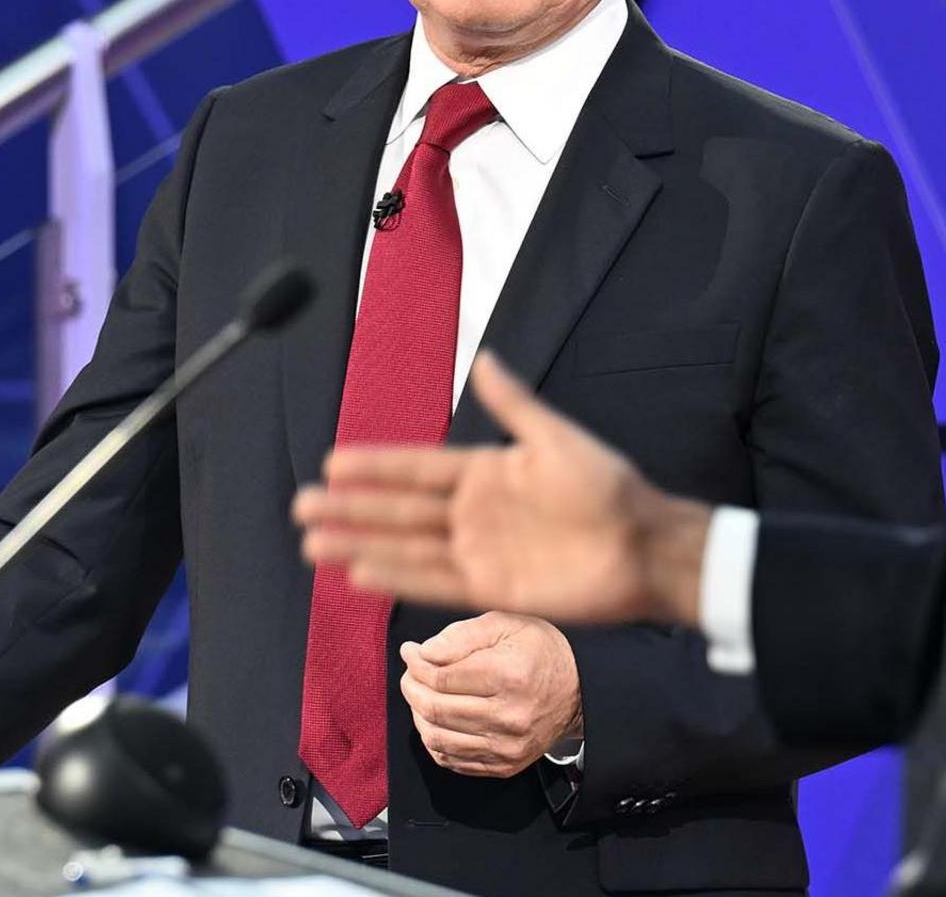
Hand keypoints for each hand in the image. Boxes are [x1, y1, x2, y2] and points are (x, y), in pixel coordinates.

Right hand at [295, 351, 713, 624]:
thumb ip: (513, 404)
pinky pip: (435, 583)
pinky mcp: (493, 590)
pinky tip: (361, 572)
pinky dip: (398, 578)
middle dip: (350, 508)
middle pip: (398, 510)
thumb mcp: (555, 437)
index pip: (415, 467)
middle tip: (301, 507)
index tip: (331, 461)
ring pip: (406, 548)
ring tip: (314, 544)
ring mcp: (478, 553)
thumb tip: (484, 357)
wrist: (644, 544)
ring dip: (361, 544)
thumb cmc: (607, 485)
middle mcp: (472, 514)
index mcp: (484, 472)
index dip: (374, 466)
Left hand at [400, 612, 580, 776]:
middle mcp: (509, 717)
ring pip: (437, 738)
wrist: (578, 692)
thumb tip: (424, 653)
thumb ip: (461, 635)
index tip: (411, 651)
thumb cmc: (539, 651)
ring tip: (421, 694)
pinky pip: (451, 760)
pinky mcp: (504, 765)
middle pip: (435, 709)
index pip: (440, 678)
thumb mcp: (506, 624)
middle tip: (411, 673)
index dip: (416, 664)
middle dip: (412, 688)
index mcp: (509, 676)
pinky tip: (437, 719)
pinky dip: (434, 740)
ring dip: (418, 715)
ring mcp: (506, 747)